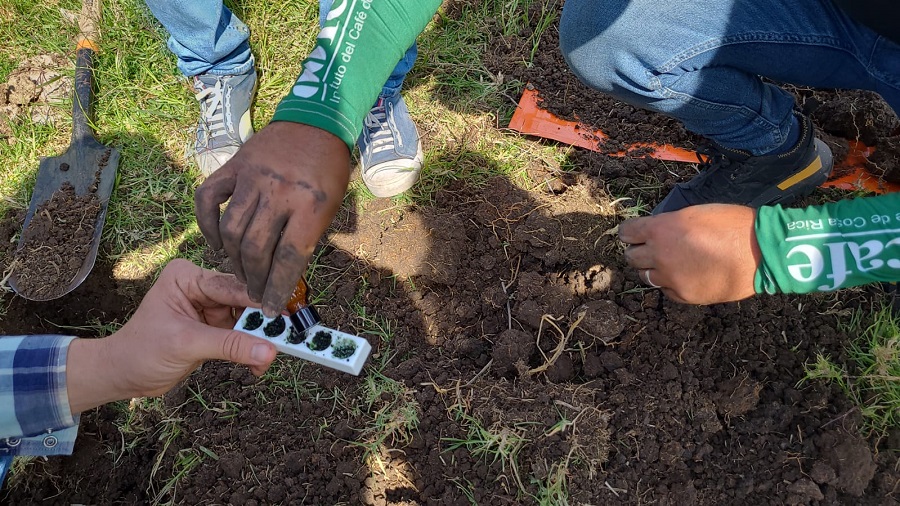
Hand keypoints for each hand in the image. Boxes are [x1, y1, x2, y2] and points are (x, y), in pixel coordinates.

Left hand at [66, 259, 277, 413]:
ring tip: (270, 357)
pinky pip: (243, 335)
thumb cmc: (141, 352)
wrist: (123, 375)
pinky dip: (252, 349)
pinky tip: (257, 364)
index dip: (259, 301)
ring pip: (248, 319)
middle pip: (245, 301)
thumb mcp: (187, 345)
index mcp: (187, 277)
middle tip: (286, 337)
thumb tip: (267, 351)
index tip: (286, 314)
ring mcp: (210, 307)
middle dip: (263, 323)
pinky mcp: (215, 326)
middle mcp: (201, 286)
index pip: (232, 286)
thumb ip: (229, 345)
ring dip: (260, 339)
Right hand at [195, 121, 350, 316]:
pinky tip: (216, 245)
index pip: (289, 257)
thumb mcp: (331, 206)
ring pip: (232, 230)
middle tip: (255, 294)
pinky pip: (208, 199)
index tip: (272, 308)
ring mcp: (252, 178)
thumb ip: (307, 237)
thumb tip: (284, 275)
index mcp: (311, 205)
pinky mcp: (233, 166)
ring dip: (233, 260)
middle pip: (257, 248)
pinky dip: (206, 225)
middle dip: (255, 280)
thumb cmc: (328, 170)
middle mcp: (279, 193)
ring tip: (240, 275)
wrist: (315, 122)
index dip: (277, 288)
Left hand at [618, 204, 760, 303]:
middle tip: (648, 248)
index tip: (632, 233)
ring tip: (668, 263)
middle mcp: (659, 255)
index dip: (629, 232)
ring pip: (645, 276)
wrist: (760, 252)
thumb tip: (655, 231)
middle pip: (631, 257)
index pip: (627, 233)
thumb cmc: (732, 224)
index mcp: (660, 230)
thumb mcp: (694, 213)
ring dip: (651, 269)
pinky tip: (684, 275)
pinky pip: (666, 290)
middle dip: (638, 251)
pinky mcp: (684, 295)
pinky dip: (670, 283)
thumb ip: (669, 223)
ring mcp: (670, 278)